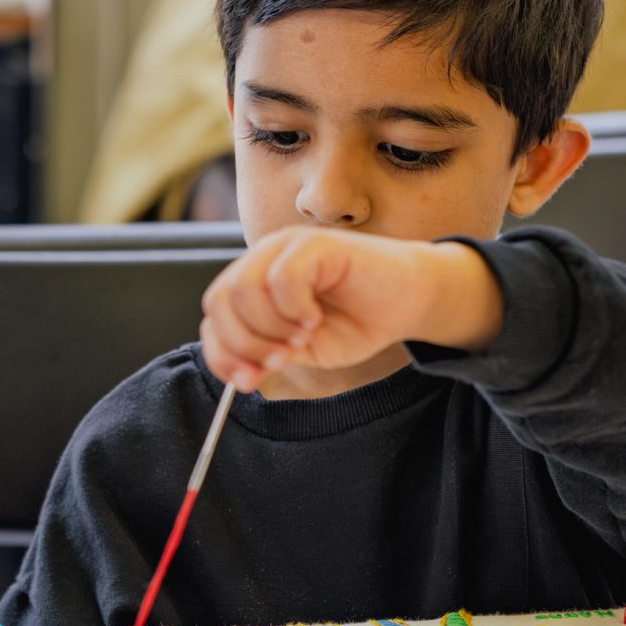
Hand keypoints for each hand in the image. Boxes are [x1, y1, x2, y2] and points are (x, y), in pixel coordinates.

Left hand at [199, 228, 503, 390]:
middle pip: (219, 301)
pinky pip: (283, 277)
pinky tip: (315, 319)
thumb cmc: (359, 321)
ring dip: (269, 327)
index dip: (221, 352)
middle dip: (244, 343)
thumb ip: (269, 354)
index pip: (215, 314)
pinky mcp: (316, 243)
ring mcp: (288, 246)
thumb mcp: (306, 349)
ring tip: (302, 338)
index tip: (246, 382)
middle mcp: (265, 258)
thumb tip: (238, 372)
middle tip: (280, 361)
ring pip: (244, 287)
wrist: (410, 300)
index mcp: (257, 281)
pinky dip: (294, 309)